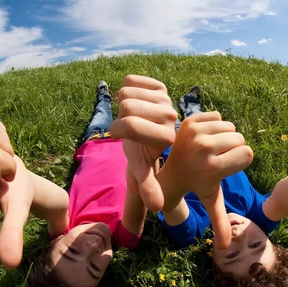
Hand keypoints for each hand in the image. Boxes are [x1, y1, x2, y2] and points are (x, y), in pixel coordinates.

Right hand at [110, 75, 177, 211]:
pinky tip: (137, 103)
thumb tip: (157, 207)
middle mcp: (171, 117)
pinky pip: (131, 79)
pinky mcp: (160, 86)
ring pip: (126, 91)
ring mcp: (167, 100)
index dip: (117, 129)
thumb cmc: (140, 154)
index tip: (119, 136)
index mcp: (166, 137)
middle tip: (131, 128)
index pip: (128, 124)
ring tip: (134, 117)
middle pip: (126, 105)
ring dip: (123, 103)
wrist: (147, 136)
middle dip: (120, 116)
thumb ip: (147, 187)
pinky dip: (127, 90)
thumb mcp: (140, 171)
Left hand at [158, 112, 252, 249]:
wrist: (168, 168)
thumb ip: (220, 223)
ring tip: (208, 149)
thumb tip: (226, 249)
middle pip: (240, 139)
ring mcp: (196, 131)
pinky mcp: (190, 119)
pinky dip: (214, 125)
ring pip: (230, 126)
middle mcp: (204, 148)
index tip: (223, 167)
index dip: (238, 160)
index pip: (248, 153)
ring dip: (223, 136)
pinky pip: (218, 117)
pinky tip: (202, 137)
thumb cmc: (194, 184)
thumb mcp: (210, 201)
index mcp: (213, 168)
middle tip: (214, 158)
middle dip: (231, 148)